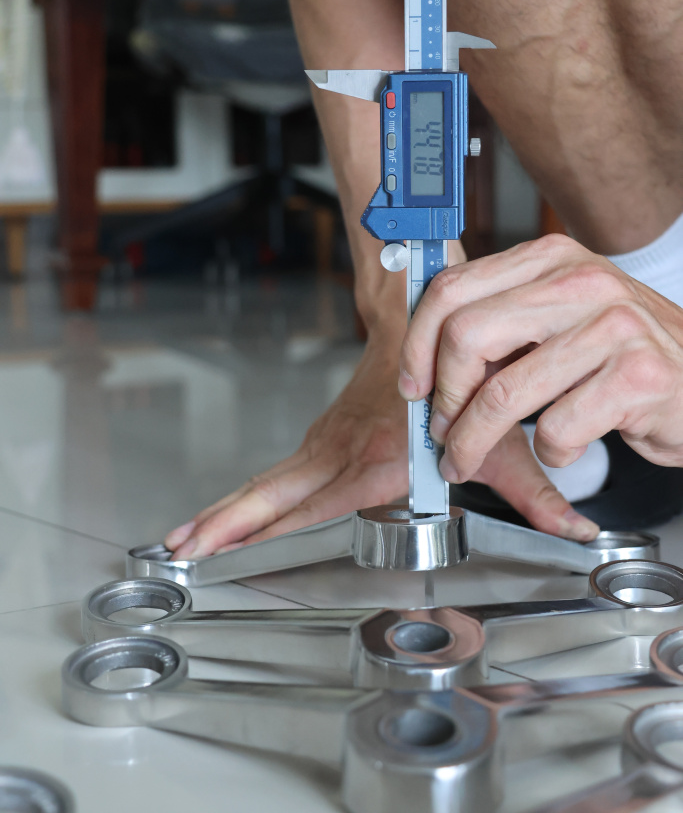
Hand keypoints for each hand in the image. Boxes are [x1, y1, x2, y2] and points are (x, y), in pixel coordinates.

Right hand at [166, 303, 598, 557]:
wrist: (420, 315)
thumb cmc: (459, 375)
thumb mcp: (500, 438)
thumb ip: (536, 491)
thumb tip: (577, 531)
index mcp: (376, 457)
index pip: (310, 504)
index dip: (265, 527)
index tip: (223, 545)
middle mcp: (342, 450)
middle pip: (271, 494)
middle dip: (224, 523)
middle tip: (179, 548)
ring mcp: (327, 441)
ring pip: (268, 483)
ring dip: (227, 511)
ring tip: (184, 540)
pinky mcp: (324, 436)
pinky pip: (279, 474)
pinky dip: (251, 497)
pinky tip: (229, 518)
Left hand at [399, 234, 682, 487]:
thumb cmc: (623, 356)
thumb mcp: (562, 316)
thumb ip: (503, 321)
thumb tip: (426, 356)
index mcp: (551, 258)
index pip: (453, 289)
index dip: (418, 343)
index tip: (413, 383)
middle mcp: (582, 281)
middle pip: (467, 336)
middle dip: (444, 397)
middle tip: (442, 431)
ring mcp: (614, 326)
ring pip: (504, 394)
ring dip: (475, 441)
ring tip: (469, 457)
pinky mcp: (638, 377)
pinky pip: (557, 431)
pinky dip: (551, 453)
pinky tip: (566, 445)